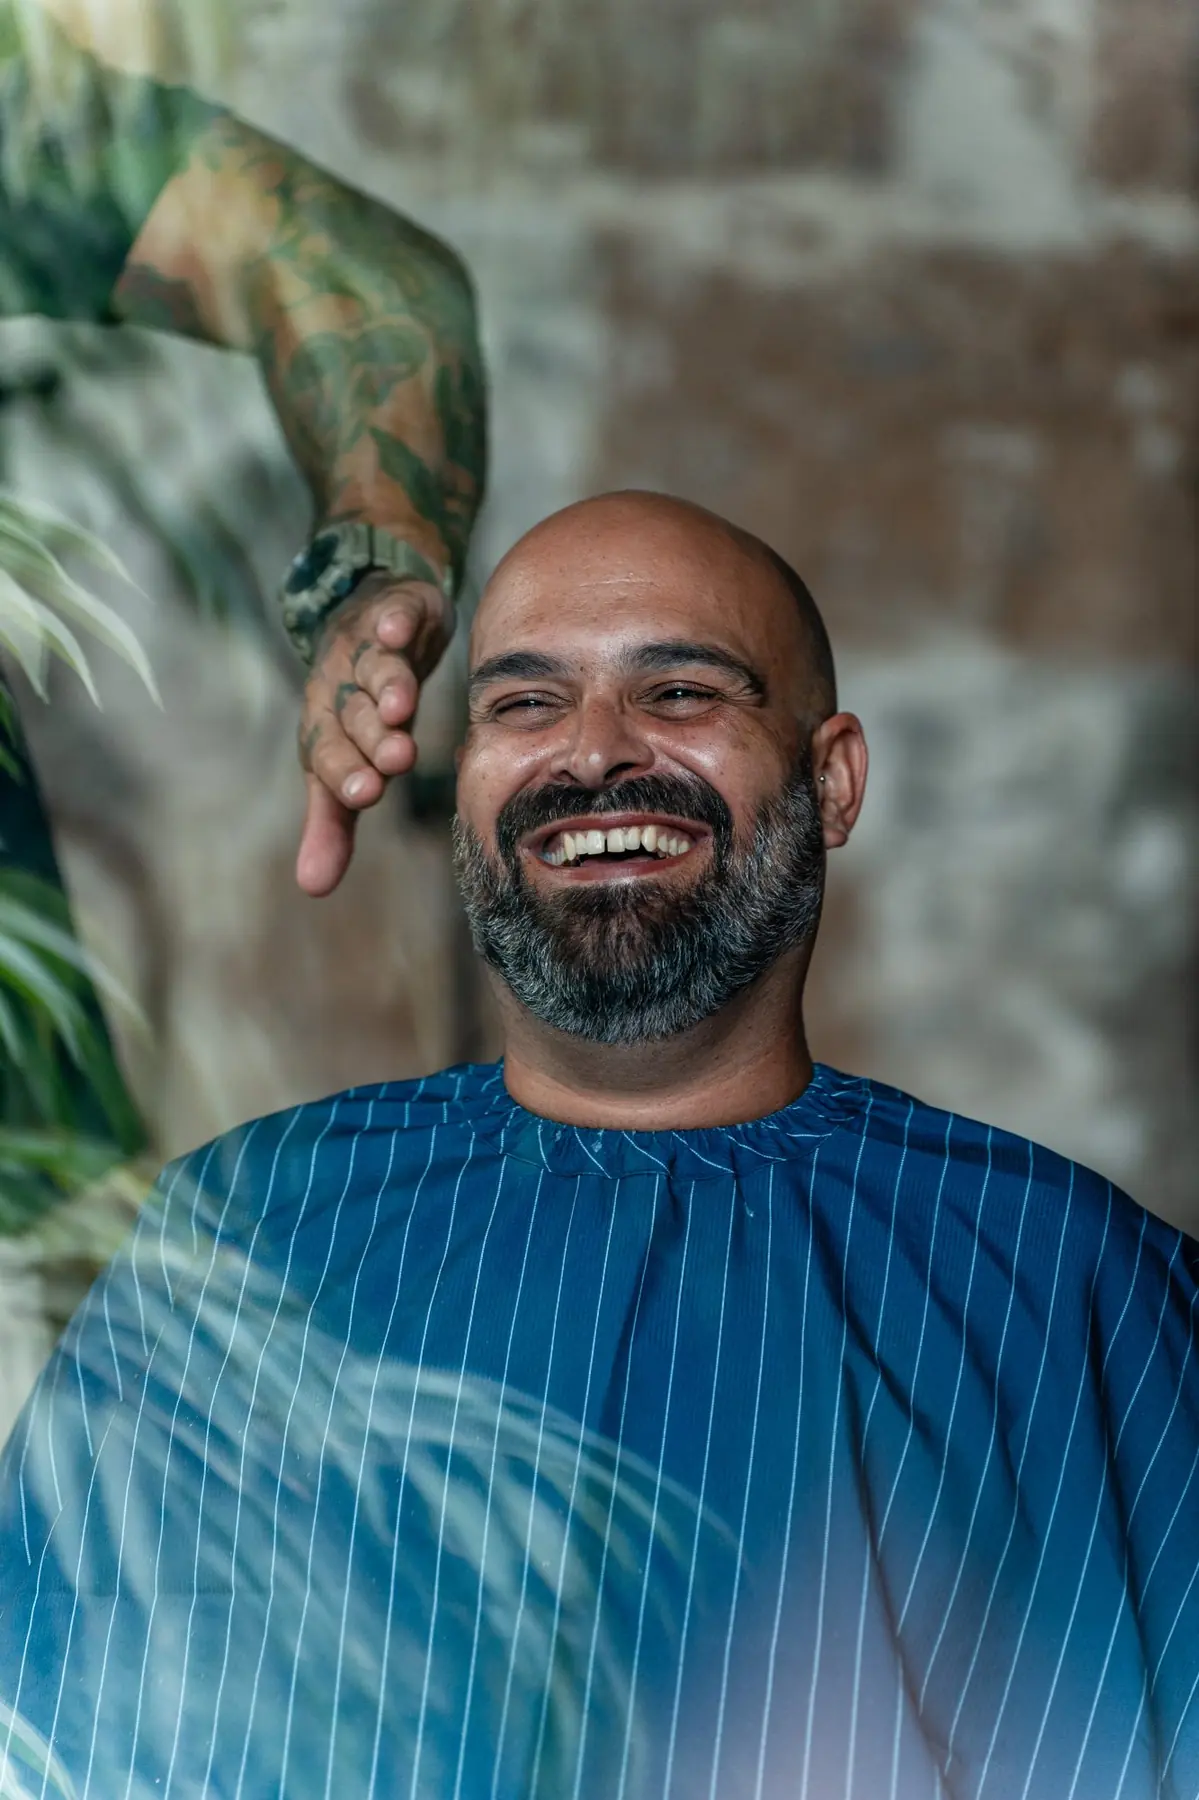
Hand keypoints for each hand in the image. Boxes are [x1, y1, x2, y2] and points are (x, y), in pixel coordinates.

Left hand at [295, 571, 453, 895]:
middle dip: (371, 737)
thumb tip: (312, 888)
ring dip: (386, 685)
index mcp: (326, 729)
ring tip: (402, 706)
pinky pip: (393, 614)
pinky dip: (392, 621)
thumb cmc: (358, 703)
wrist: (371, 618)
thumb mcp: (346, 760)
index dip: (344, 772)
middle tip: (394, 761)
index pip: (330, 755)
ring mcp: (366, 647)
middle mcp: (341, 688)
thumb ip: (333, 822)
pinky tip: (395, 631)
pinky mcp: (396, 611)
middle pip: (354, 715)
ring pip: (374, 669)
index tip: (365, 795)